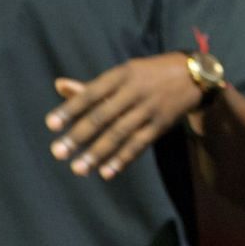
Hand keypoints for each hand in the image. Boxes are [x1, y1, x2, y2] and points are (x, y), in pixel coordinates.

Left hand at [45, 54, 200, 180]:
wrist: (194, 75)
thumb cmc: (148, 74)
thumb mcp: (123, 72)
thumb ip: (91, 85)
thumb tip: (58, 85)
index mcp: (122, 74)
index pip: (91, 93)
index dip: (70, 108)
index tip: (51, 125)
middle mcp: (135, 90)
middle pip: (103, 115)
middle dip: (79, 136)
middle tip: (58, 152)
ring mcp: (150, 108)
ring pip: (120, 133)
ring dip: (98, 153)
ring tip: (78, 169)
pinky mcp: (161, 124)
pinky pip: (140, 144)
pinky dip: (123, 159)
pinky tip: (106, 172)